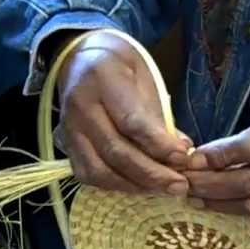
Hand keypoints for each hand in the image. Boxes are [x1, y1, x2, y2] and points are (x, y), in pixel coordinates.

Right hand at [55, 31, 191, 194]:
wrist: (79, 58)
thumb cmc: (121, 67)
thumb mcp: (146, 79)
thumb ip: (161, 116)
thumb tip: (183, 152)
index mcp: (103, 80)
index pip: (132, 121)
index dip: (159, 145)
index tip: (184, 158)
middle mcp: (80, 106)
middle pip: (116, 151)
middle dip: (152, 174)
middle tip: (180, 186)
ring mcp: (68, 129)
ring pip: (99, 170)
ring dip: (136, 186)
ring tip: (165, 190)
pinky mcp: (65, 146)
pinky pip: (88, 175)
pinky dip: (116, 186)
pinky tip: (141, 187)